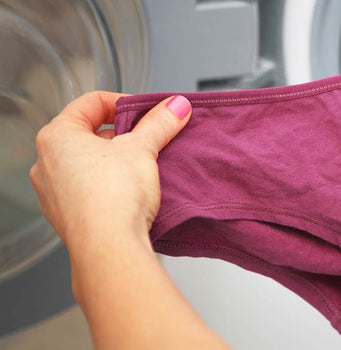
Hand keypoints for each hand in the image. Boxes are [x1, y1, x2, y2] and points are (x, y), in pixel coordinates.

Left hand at [30, 91, 191, 250]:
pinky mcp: (66, 217)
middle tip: (148, 142)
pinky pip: (88, 191)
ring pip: (87, 164)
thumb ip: (159, 123)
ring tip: (140, 170)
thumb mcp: (143, 149)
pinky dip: (108, 187)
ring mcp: (53, 193)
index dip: (123, 103)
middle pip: (89, 135)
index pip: (91, 103)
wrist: (110, 247)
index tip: (146, 113)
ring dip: (114, 163)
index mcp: (56, 137)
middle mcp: (46, 163)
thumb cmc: (113, 197)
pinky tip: (129, 195)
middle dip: (122, 137)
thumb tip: (175, 106)